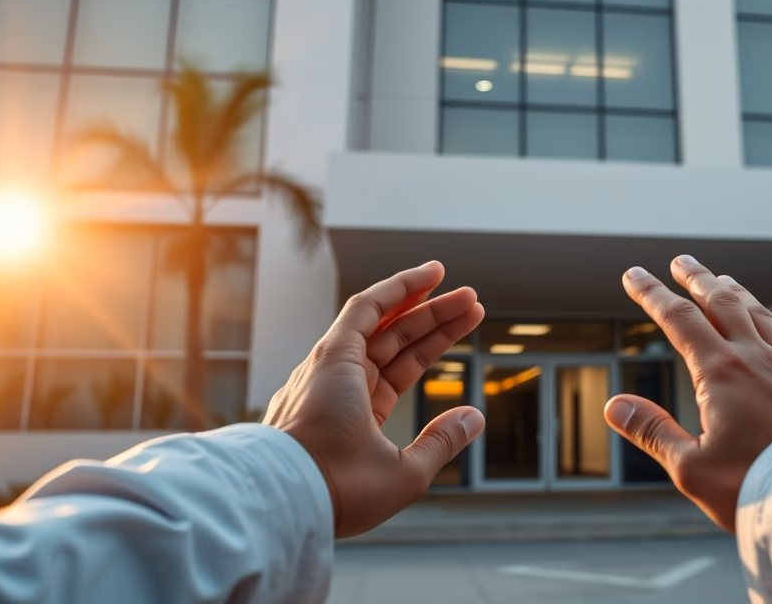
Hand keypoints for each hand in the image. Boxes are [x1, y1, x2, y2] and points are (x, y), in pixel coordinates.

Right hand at [263, 261, 484, 537]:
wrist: (297, 494)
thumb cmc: (344, 493)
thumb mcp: (408, 473)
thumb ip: (440, 442)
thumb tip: (474, 416)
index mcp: (356, 415)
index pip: (400, 369)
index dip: (432, 346)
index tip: (464, 328)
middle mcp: (343, 386)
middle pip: (398, 341)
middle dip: (435, 320)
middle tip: (472, 301)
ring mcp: (335, 368)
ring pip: (387, 323)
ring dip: (425, 303)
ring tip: (464, 292)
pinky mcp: (332, 353)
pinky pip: (365, 309)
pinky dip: (396, 289)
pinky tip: (426, 277)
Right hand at [604, 255, 771, 531]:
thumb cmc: (754, 488)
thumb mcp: (689, 467)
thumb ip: (653, 430)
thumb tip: (615, 406)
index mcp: (720, 374)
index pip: (678, 320)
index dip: (652, 295)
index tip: (636, 275)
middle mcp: (755, 360)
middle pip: (720, 304)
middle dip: (696, 279)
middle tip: (681, 262)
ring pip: (759, 315)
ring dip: (737, 292)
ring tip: (723, 279)